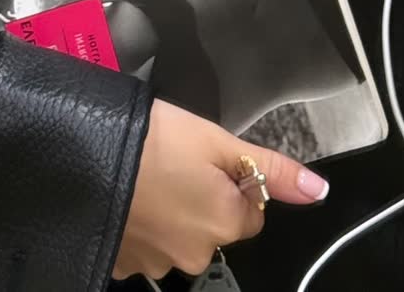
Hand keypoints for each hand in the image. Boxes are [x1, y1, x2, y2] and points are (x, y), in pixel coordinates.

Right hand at [111, 98, 330, 281]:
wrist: (84, 150)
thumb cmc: (155, 138)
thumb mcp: (218, 141)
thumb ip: (271, 170)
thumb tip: (318, 191)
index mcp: (225, 224)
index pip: (250, 212)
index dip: (233, 182)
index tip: (206, 160)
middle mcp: (195, 256)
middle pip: (214, 228)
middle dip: (201, 200)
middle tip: (175, 162)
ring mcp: (156, 265)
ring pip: (178, 237)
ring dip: (170, 214)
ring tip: (147, 176)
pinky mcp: (123, 264)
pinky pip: (146, 245)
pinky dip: (142, 224)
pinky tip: (129, 195)